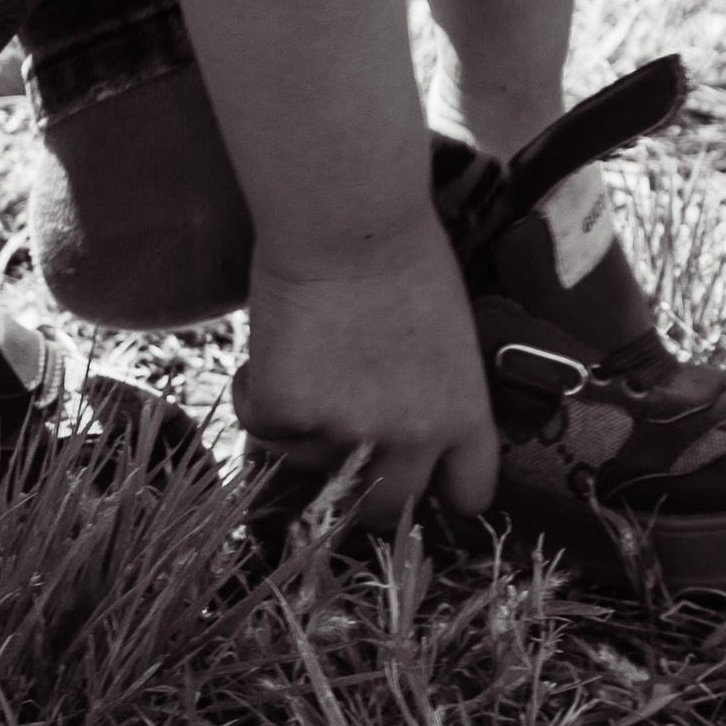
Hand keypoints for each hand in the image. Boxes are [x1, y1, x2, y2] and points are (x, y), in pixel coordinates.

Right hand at [232, 223, 497, 532]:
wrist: (346, 216)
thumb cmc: (403, 250)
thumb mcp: (448, 334)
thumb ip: (436, 390)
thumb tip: (403, 425)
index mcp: (462, 415)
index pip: (469, 493)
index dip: (440, 487)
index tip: (420, 474)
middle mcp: (410, 438)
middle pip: (382, 509)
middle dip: (358, 486)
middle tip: (337, 442)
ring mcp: (345, 430)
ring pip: (309, 461)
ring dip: (301, 425)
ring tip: (304, 358)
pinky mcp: (286, 410)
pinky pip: (261, 427)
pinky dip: (256, 394)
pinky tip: (268, 350)